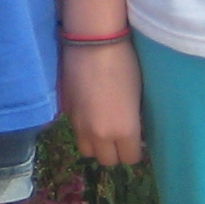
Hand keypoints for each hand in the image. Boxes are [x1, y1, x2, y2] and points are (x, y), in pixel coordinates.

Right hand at [64, 38, 145, 166]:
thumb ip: (133, 121)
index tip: (137, 139)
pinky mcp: (67, 113)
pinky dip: (84, 129)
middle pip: (107, 160)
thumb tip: (132, 131)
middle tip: (120, 134)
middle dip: (115, 151)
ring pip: (88, 150)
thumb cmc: (125, 64)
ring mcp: (80, 125)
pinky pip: (77, 132)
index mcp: (124, 131)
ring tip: (103, 127)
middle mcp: (100, 134)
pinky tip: (91, 112)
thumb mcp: (137, 97)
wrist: (93, 43)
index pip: (131, 158)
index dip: (135, 150)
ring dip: (97, 144)